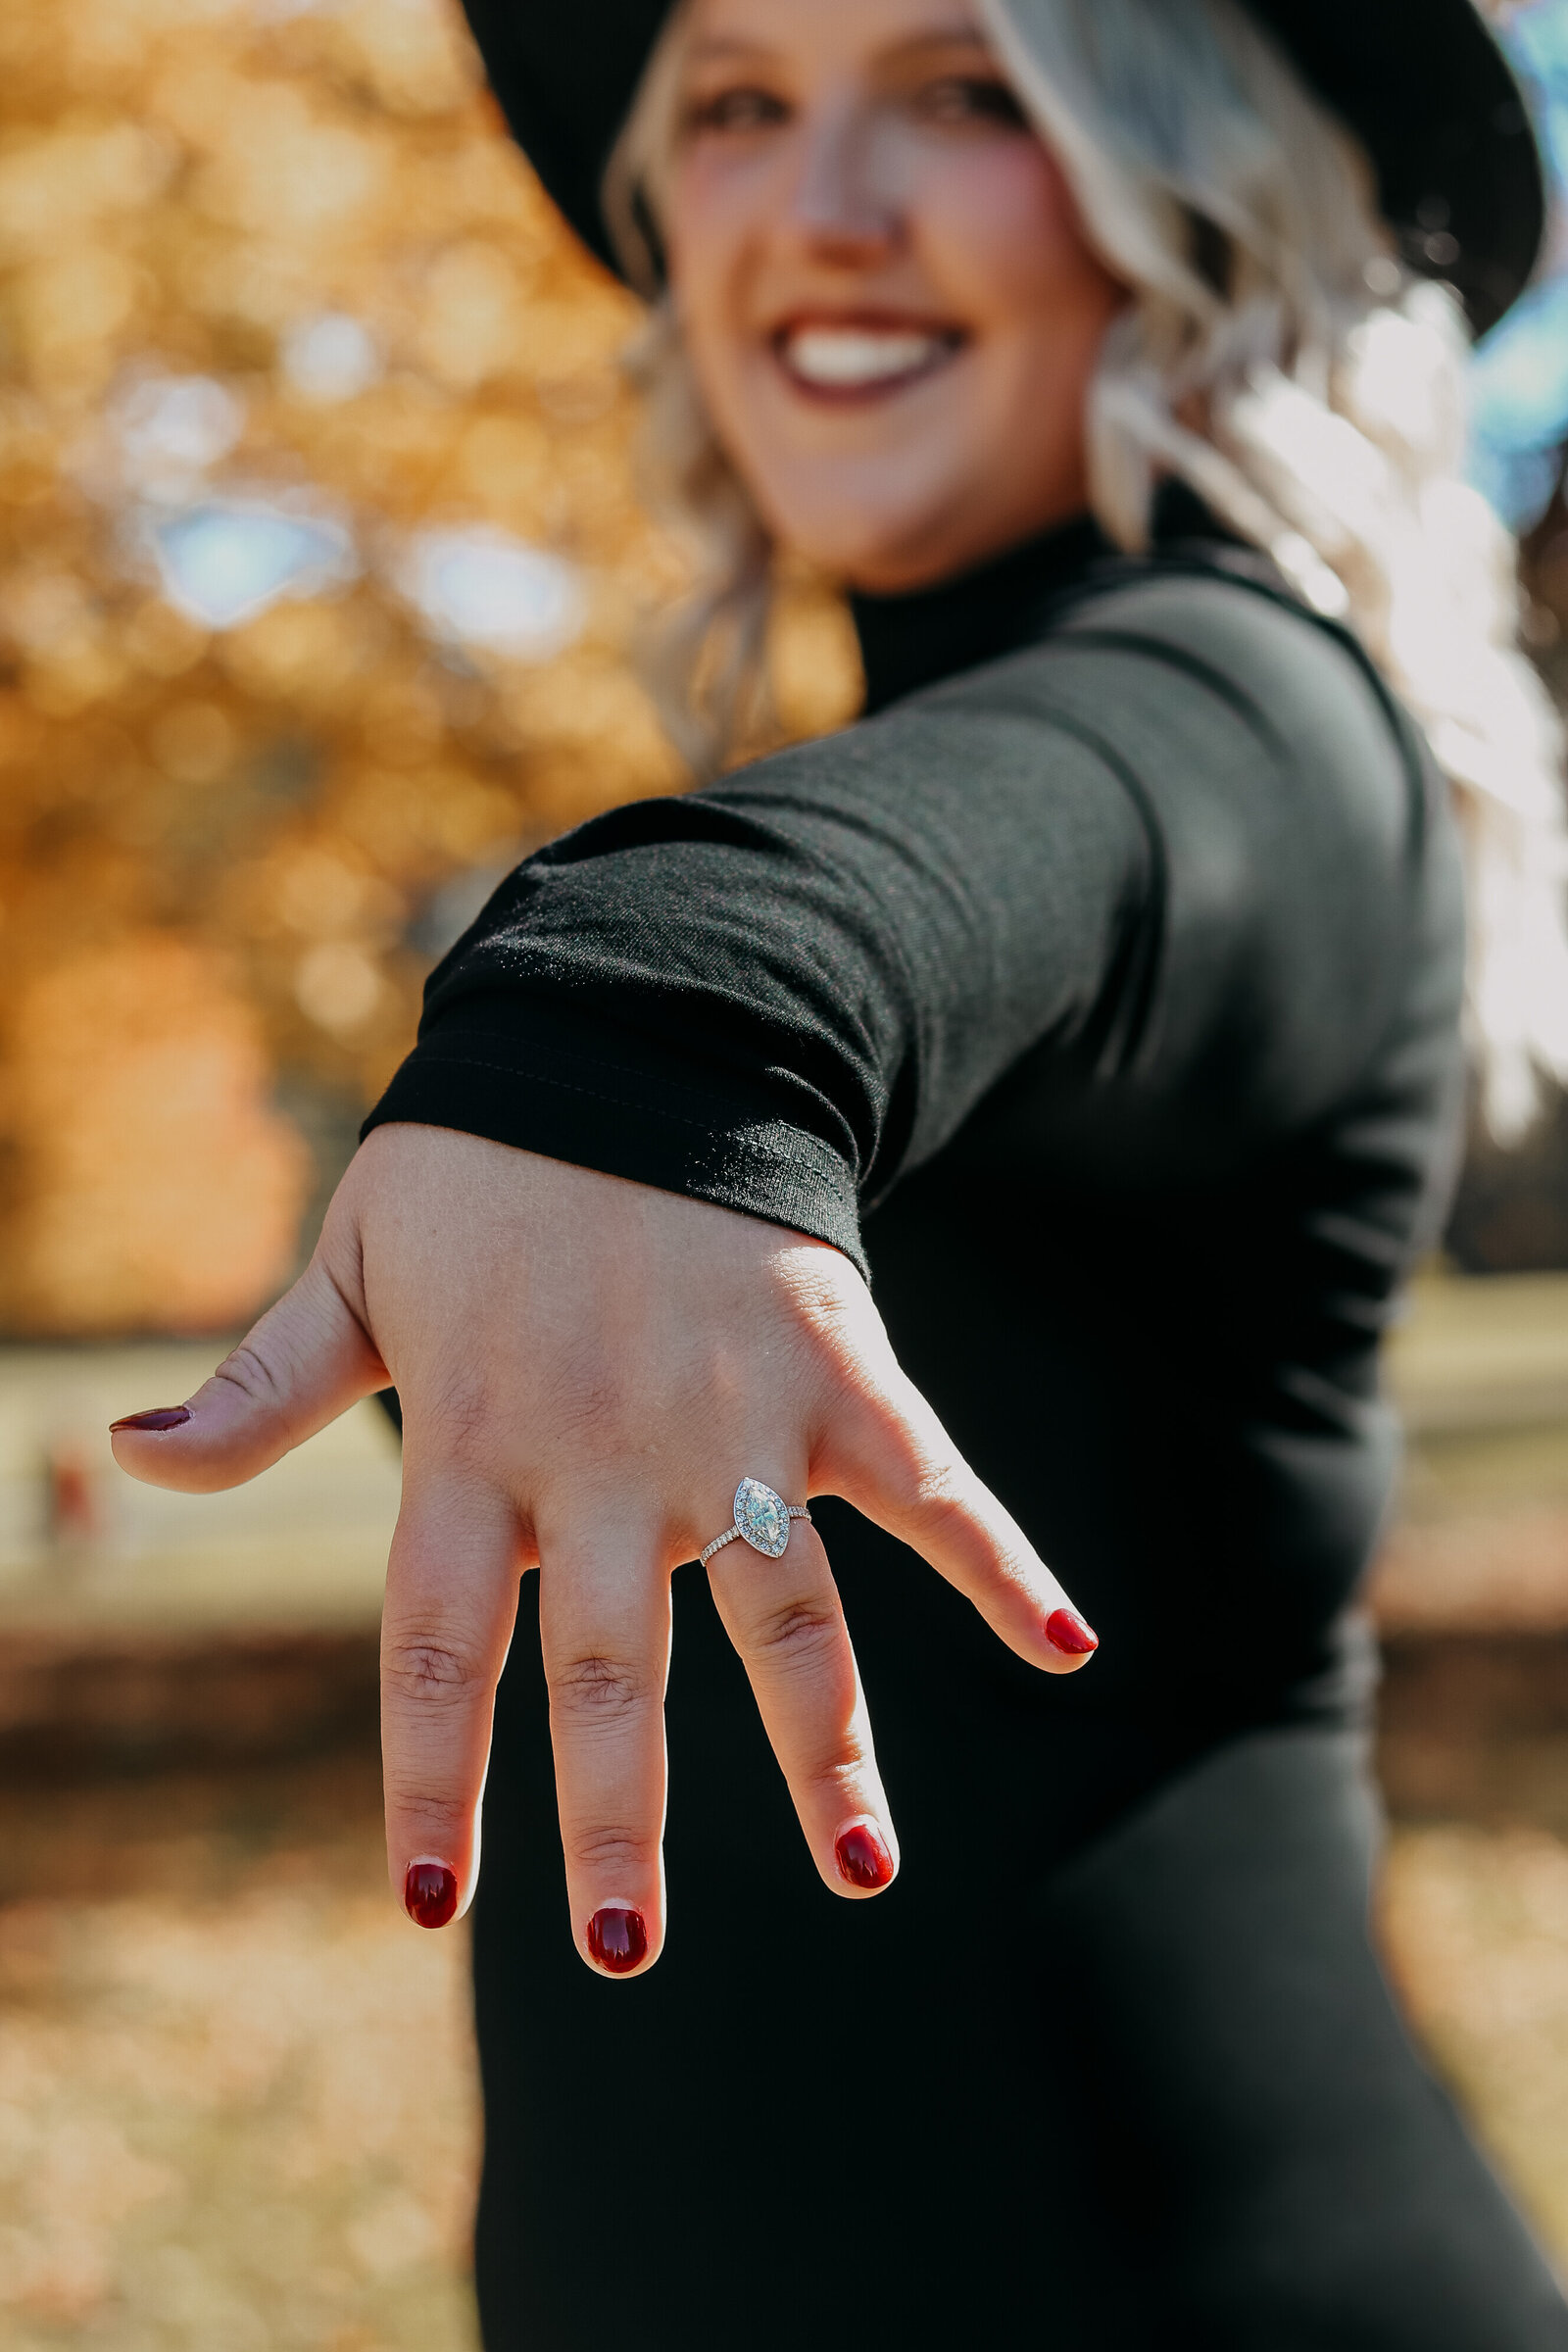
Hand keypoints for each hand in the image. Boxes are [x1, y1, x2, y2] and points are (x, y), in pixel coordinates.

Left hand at [110, 1124, 1096, 1973]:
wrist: (637, 1037)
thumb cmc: (479, 1171)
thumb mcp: (349, 1264)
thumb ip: (258, 1385)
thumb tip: (121, 1464)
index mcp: (474, 1442)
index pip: (439, 1647)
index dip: (433, 1779)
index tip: (430, 1907)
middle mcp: (606, 1454)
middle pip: (608, 1665)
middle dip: (619, 1812)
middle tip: (627, 1948)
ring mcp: (735, 1420)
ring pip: (783, 1613)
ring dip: (826, 1747)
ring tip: (862, 1875)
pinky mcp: (837, 1374)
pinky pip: (930, 1487)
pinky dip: (1004, 1561)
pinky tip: (1072, 1645)